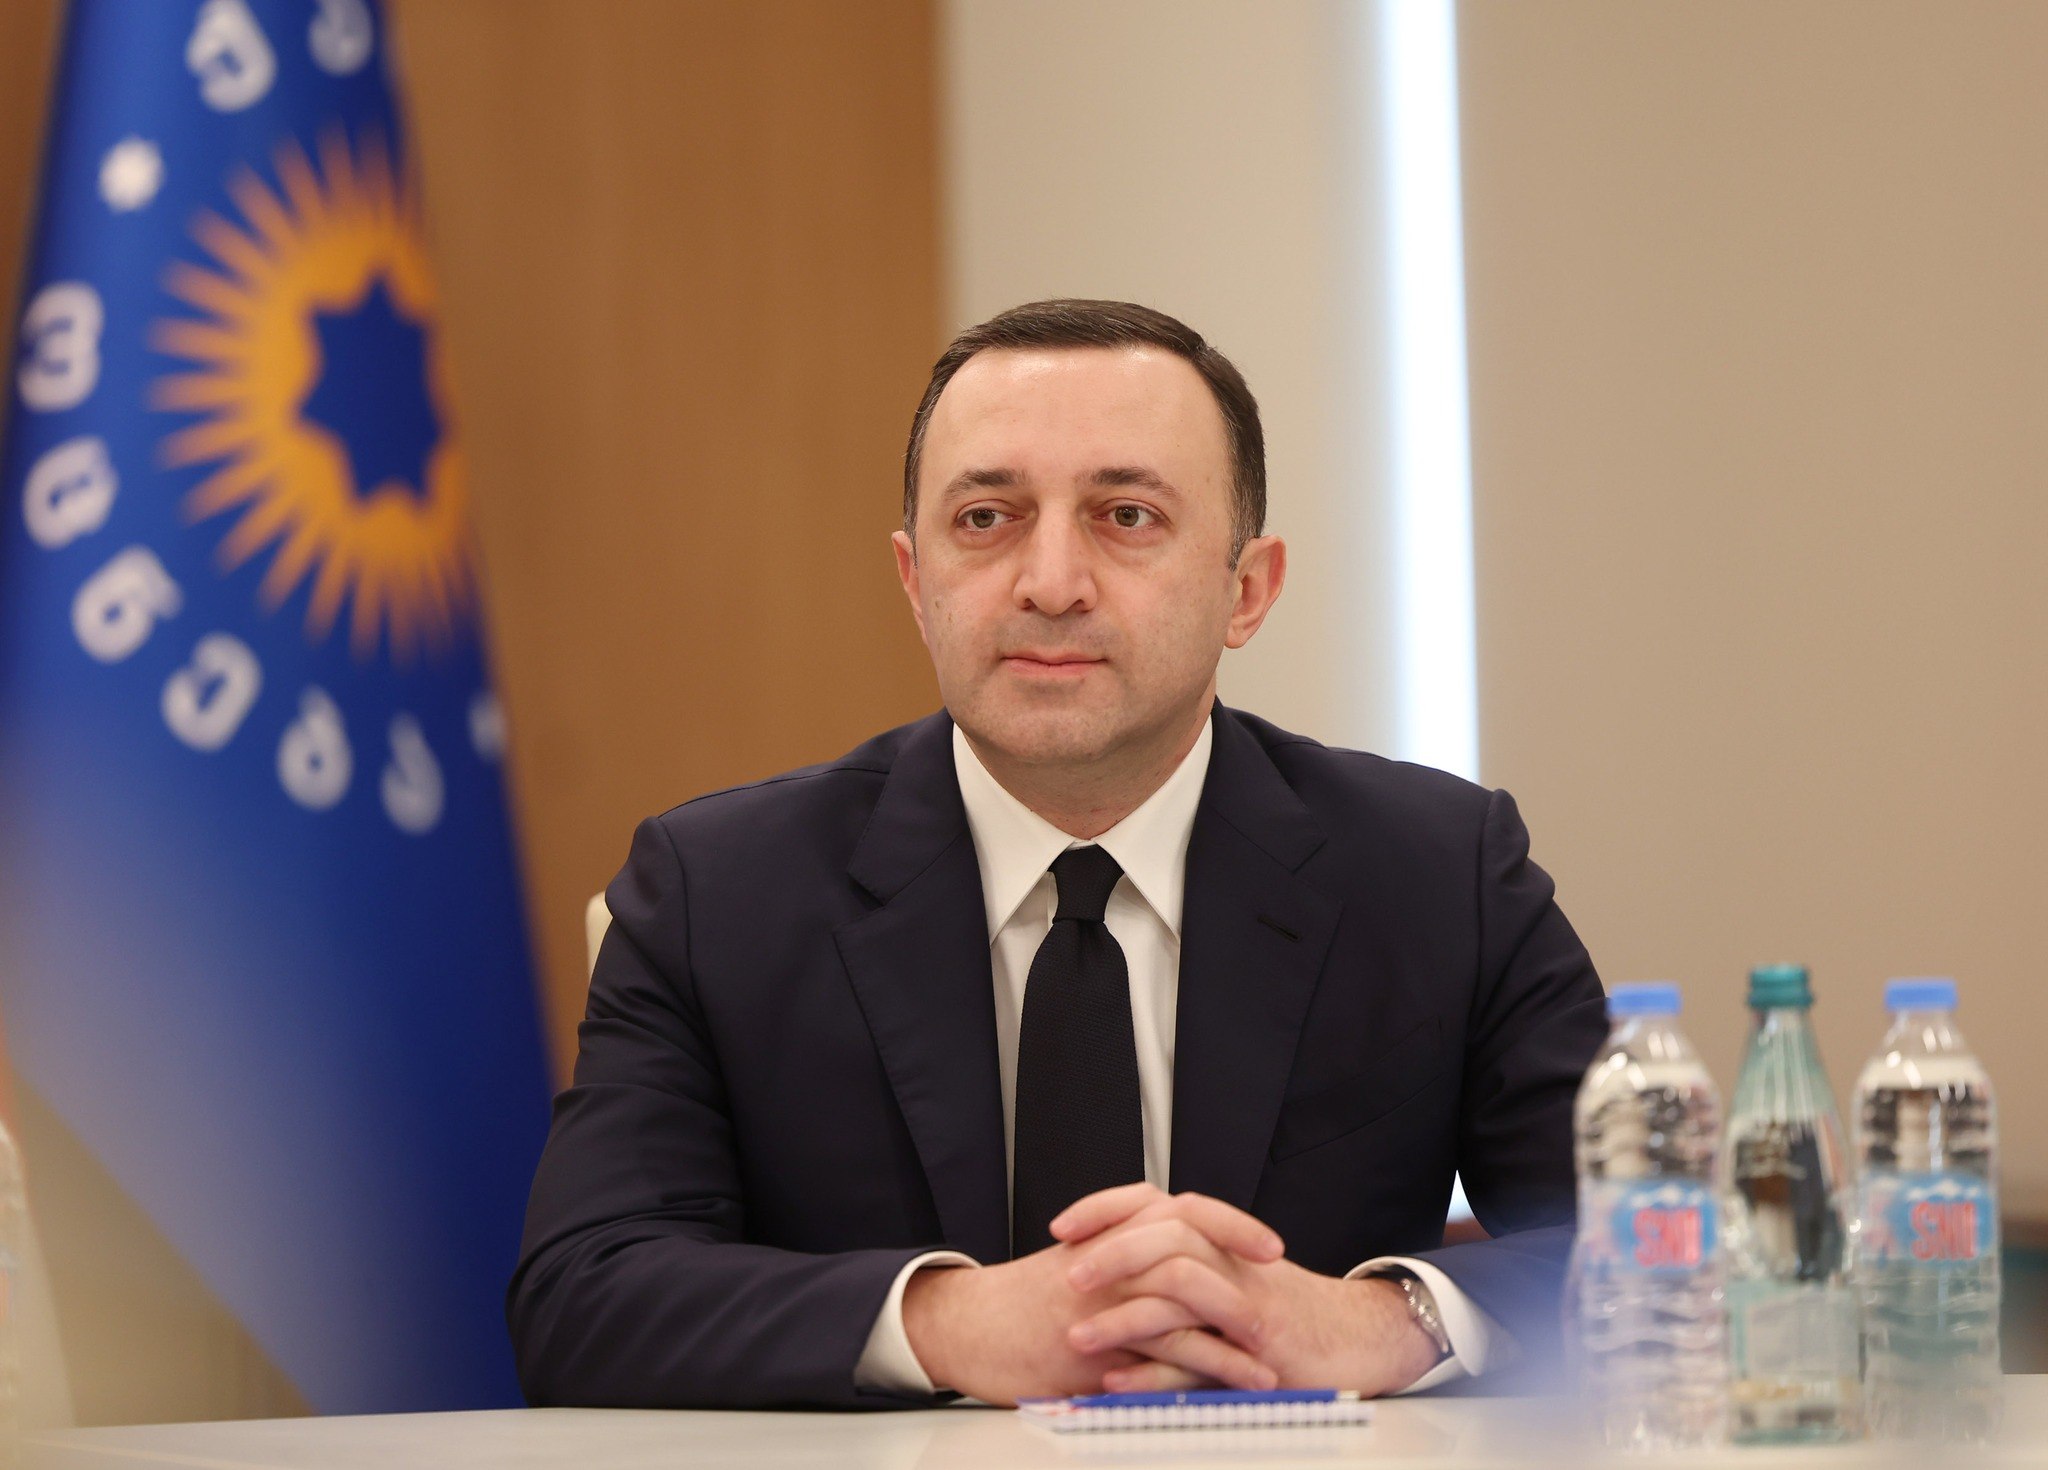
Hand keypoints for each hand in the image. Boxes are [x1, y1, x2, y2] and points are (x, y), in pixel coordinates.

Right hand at [900, 1227, 1277, 1405]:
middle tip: (1279, 1269)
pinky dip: (1210, 1365)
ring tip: (1272, 1351)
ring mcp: (1106, 1298)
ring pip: (1184, 1295)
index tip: (1265, 1241)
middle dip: (1241, 1250)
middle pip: (1189, 1235)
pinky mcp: (1100, 1343)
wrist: (967, 1328)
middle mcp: (1111, 1258)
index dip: (1228, 1222)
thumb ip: (1121, 1262)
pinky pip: (1166, 1349)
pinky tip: (1237, 1380)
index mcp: (1108, 1235)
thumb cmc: (1019, 1304)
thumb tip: (1174, 1276)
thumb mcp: (1074, 1267)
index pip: (1179, 1210)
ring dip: (1236, 1323)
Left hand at [1053, 1184, 1444, 1395]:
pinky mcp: (1255, 1348)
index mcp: (1215, 1237)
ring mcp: (1243, 1301)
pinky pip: (1197, 1358)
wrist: (1355, 1338)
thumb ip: (1177, 1263)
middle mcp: (1227, 1259)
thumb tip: (1111, 1261)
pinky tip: (1118, 1383)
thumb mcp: (1227, 1274)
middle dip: (1110, 1253)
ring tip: (1078, 1335)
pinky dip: (1154, 1373)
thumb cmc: (1284, 1309)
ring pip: (1177, 1293)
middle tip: (1068, 1275)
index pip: (1152, 1202)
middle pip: (1164, 1234)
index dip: (1104, 1209)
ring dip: (1121, 1317)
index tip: (1062, 1226)